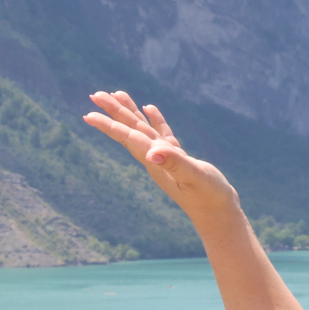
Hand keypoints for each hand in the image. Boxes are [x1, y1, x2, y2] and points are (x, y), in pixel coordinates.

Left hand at [84, 90, 240, 227]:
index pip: (128, 138)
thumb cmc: (209, 197)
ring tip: (116, 94)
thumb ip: (175, 163)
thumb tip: (152, 153)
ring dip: (129, 112)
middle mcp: (156, 159)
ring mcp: (166, 159)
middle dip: (113, 112)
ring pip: (143, 129)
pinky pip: (161, 134)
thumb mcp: (194, 176)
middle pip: (130, 130)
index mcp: (155, 161)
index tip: (89, 114)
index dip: (109, 125)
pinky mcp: (179, 159)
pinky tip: (149, 108)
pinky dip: (154, 120)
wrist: (219, 215)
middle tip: (95, 95)